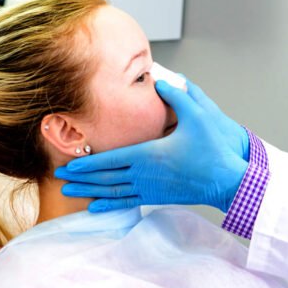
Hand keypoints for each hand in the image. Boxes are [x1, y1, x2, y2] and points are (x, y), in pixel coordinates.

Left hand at [55, 79, 248, 212]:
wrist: (229, 180)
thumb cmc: (214, 149)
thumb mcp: (198, 115)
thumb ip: (178, 96)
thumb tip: (160, 80)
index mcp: (149, 155)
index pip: (110, 160)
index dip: (86, 163)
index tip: (67, 164)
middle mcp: (145, 174)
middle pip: (105, 178)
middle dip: (81, 178)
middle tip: (59, 177)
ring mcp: (151, 188)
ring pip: (113, 192)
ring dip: (90, 192)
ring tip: (70, 193)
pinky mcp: (159, 196)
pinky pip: (128, 202)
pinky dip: (109, 204)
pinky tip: (97, 207)